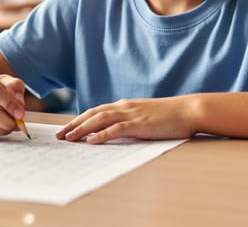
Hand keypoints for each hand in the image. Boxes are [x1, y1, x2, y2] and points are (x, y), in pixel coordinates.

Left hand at [55, 97, 194, 144]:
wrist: (188, 110)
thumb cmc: (169, 116)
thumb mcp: (144, 117)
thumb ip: (129, 123)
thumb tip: (113, 134)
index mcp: (125, 106)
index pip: (96, 112)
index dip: (79, 120)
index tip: (66, 130)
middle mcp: (124, 107)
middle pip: (93, 114)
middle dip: (74, 125)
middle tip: (59, 136)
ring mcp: (132, 114)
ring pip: (100, 119)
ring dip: (82, 129)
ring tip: (69, 138)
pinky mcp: (140, 124)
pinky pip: (117, 129)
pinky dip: (102, 134)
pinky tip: (92, 141)